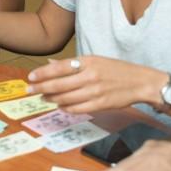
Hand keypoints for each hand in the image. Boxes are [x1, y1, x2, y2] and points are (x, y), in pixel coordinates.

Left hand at [27, 56, 165, 113]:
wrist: (141, 82)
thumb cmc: (117, 70)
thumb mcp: (96, 61)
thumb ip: (73, 63)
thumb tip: (50, 64)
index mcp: (89, 62)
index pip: (59, 67)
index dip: (43, 73)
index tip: (31, 77)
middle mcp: (90, 76)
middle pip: (59, 84)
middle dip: (41, 88)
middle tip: (30, 90)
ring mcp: (95, 91)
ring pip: (66, 98)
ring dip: (51, 99)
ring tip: (43, 98)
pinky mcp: (100, 105)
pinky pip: (77, 109)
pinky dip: (66, 108)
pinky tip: (60, 106)